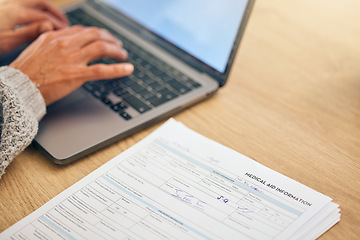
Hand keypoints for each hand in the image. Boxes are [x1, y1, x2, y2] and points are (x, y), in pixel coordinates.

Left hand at [0, 0, 68, 53]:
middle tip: (65, 24)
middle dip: (56, 12)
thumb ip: (29, 33)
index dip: (59, 25)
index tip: (68, 33)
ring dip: (47, 8)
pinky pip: (25, 3)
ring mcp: (7, 3)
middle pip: (42, 3)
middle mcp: (12, 4)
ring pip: (34, 1)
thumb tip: (48, 26)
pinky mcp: (3, 6)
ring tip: (54, 20)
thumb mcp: (9, 41)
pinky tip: (38, 19)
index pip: (45, 16)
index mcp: (16, 13)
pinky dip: (36, 9)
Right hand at [10, 26, 133, 104]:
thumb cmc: (26, 71)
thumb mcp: (37, 48)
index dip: (96, 34)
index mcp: (55, 37)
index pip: (82, 30)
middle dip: (110, 39)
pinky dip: (118, 69)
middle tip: (118, 45)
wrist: (19, 87)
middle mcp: (65, 44)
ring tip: (123, 55)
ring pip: (101, 48)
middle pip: (95, 35)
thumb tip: (63, 36)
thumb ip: (52, 41)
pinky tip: (128, 69)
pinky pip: (102, 70)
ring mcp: (72, 59)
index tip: (103, 38)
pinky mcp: (76, 75)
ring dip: (116, 50)